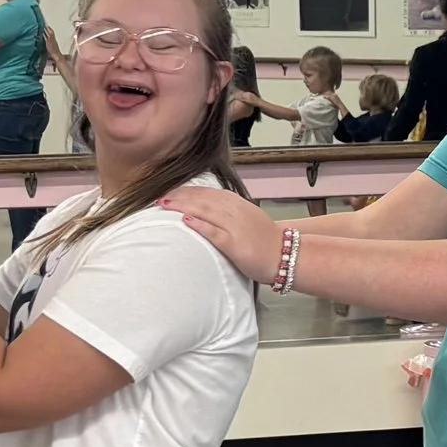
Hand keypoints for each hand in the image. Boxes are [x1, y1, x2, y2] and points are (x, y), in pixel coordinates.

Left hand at [160, 185, 282, 280]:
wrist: (287, 255)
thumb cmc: (265, 241)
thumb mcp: (247, 218)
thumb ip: (228, 212)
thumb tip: (206, 208)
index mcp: (237, 204)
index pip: (207, 193)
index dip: (186, 191)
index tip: (169, 192)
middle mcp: (235, 211)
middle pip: (202, 199)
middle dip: (179, 196)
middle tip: (158, 197)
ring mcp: (235, 226)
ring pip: (205, 211)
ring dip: (183, 206)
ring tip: (164, 204)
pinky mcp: (235, 244)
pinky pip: (214, 232)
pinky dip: (200, 225)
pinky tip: (186, 220)